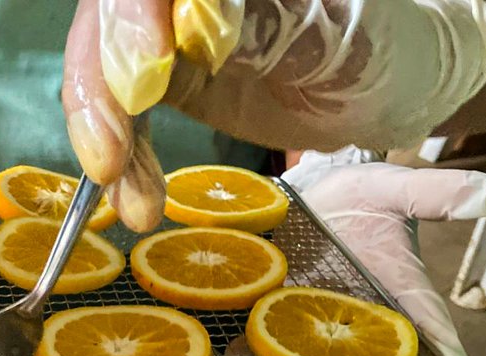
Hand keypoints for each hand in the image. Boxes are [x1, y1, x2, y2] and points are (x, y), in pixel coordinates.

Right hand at [63, 0, 485, 230]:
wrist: (385, 86)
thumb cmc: (374, 46)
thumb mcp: (331, 36)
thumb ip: (262, 25)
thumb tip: (197, 23)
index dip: (129, 18)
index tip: (143, 73)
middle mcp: (182, 0)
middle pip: (106, 24)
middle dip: (100, 92)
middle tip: (109, 158)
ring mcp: (167, 34)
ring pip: (104, 74)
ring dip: (106, 143)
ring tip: (133, 204)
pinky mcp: (166, 80)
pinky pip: (124, 116)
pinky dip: (125, 162)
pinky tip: (136, 202)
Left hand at [282, 150, 485, 355]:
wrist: (301, 194)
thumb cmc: (358, 195)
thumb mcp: (393, 187)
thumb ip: (435, 192)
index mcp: (400, 291)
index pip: (430, 326)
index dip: (445, 352)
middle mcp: (361, 317)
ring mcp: (317, 322)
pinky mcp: (275, 316)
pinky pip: (266, 341)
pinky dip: (253, 352)